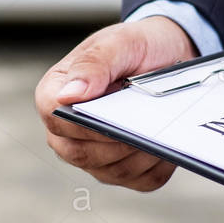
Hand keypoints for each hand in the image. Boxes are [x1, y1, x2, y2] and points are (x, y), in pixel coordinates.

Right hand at [35, 16, 195, 190]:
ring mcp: (95, 156)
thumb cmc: (139, 47)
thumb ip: (93, 64)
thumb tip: (68, 96)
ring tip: (160, 123)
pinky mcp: (125, 170)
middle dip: (117, 138)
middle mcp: (69, 132)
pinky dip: (160, 162)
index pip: (53, 117)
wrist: (170, 57)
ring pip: (113, 170)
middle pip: (80, 153)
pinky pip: (142, 179)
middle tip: (145, 117)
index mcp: (56, 94)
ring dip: (142, 150)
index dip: (81, 121)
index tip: (112, 110)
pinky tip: (168, 139)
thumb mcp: (120, 43)